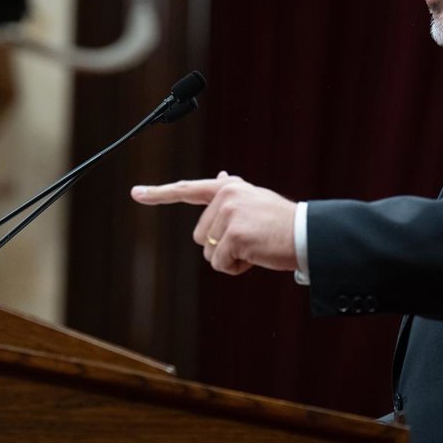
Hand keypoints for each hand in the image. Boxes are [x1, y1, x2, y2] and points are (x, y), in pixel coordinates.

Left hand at [131, 172, 297, 275]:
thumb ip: (233, 189)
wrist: (306, 234)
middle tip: (250, 240)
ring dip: (229, 258)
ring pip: (209, 253)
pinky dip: (236, 268)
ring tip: (255, 247)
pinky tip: (256, 256)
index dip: (159, 193)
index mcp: (228, 188)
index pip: (187, 189)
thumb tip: (219, 175)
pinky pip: (220, 264)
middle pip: (201, 236)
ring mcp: (229, 215)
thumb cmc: (281, 221)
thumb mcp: (255, 199)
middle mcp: (225, 196)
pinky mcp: (234, 236)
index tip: (136, 193)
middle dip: (221, 246)